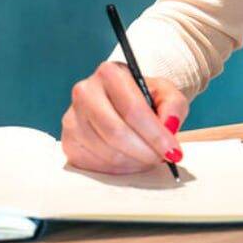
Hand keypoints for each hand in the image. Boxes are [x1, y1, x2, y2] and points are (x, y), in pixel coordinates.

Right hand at [61, 61, 188, 174]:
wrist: (123, 101)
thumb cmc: (145, 97)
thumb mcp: (166, 93)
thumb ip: (174, 106)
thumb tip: (169, 127)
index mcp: (110, 73)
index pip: (133, 109)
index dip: (155, 134)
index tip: (172, 151)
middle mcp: (85, 92)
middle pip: (116, 132)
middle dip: (144, 151)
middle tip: (162, 159)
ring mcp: (72, 118)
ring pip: (105, 151)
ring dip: (133, 162)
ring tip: (149, 158)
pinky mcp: (68, 141)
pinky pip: (93, 164)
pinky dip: (117, 169)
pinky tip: (131, 161)